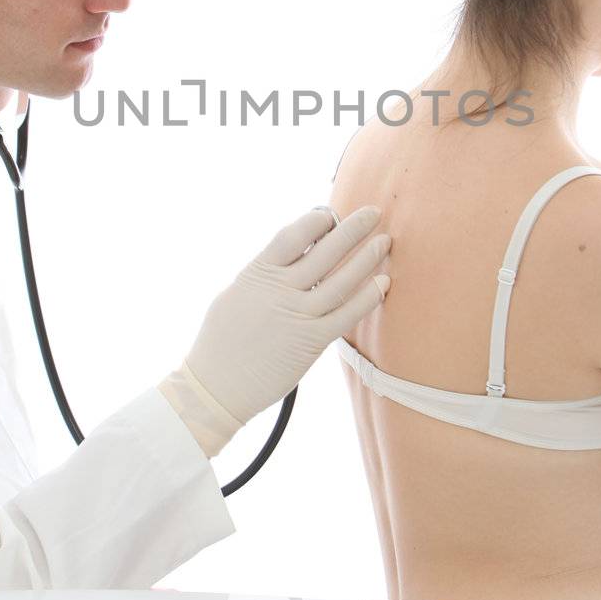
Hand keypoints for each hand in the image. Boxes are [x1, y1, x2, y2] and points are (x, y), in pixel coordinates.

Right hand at [159, 205, 390, 454]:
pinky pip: (346, 314)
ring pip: (341, 279)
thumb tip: (293, 256)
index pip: (293, 234)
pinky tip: (383, 282)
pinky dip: (367, 297)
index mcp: (257, 273)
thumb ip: (264, 273)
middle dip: (352, 228)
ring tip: (385, 241)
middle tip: (373, 213)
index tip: (332, 215)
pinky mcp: (311, 342)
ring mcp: (297, 315)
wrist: (215, 386)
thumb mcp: (236, 293)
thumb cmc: (221, 340)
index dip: (317, 220)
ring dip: (367, 258)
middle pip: (324, 250)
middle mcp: (279, 289)